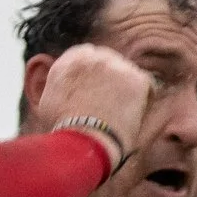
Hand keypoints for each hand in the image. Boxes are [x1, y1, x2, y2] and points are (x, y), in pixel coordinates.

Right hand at [35, 43, 153, 167]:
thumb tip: (59, 81)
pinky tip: (131, 115)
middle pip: (108, 59)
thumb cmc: (63, 130)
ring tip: (118, 113)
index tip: (93, 87)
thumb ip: (59, 84)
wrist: (83, 142)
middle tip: (110, 100)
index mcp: (68, 61)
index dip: (91, 73)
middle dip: (110, 77)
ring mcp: (116, 65)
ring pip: (127, 72)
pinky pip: (147, 86)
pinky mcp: (137, 78)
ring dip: (125, 88)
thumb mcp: (49, 101)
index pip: (85, 55)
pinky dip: (143, 100)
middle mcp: (92, 56)